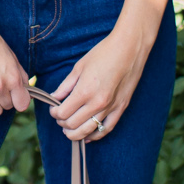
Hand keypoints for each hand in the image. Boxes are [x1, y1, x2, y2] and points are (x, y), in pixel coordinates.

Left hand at [49, 17, 157, 141]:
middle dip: (62, 122)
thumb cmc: (103, 53)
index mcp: (84, 91)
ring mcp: (110, 108)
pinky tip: (87, 136)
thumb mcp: (79, 67)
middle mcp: (97, 103)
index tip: (53, 108)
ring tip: (68, 129)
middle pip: (72, 124)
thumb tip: (54, 98)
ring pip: (87, 131)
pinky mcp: (121, 108)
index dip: (54, 112)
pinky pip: (106, 129)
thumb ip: (65, 86)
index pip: (62, 113)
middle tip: (59, 116)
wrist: (130, 48)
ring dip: (75, 133)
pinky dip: (94, 136)